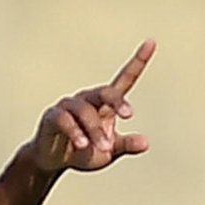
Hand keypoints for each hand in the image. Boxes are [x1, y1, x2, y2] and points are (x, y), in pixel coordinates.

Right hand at [28, 42, 154, 175]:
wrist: (55, 162)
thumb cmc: (85, 152)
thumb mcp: (109, 151)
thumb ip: (125, 145)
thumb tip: (146, 143)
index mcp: (106, 104)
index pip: (124, 79)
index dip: (138, 61)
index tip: (151, 42)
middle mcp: (88, 99)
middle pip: (105, 92)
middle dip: (117, 101)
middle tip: (128, 115)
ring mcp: (69, 105)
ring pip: (85, 111)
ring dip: (95, 130)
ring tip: (103, 147)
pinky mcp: (53, 116)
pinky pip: (64, 119)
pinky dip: (75, 132)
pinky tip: (82, 144)